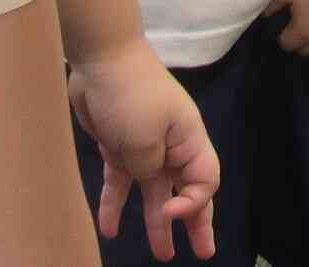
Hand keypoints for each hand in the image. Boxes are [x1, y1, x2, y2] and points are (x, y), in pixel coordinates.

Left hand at [69, 46, 220, 260]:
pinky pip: (122, 182)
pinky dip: (116, 205)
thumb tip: (152, 188)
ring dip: (156, 223)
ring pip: (154, 192)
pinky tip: (109, 229)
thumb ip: (150, 170)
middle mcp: (172, 146)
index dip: (192, 204)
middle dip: (195, 222)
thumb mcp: (145, 138)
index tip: (167, 212)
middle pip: (188, 190)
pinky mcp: (120, 147)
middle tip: (203, 253)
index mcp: (189, 139)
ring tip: (162, 254)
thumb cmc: (132, 96)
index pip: (205, 181)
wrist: (103, 60)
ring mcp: (145, 147)